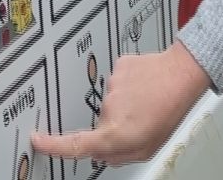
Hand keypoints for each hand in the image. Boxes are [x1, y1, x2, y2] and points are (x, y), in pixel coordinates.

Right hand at [31, 41, 211, 165]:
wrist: (184, 73)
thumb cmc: (171, 109)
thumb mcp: (148, 147)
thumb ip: (121, 155)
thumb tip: (104, 152)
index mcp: (115, 134)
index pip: (75, 145)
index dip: (52, 145)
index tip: (37, 140)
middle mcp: (109, 110)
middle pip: (102, 121)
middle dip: (117, 123)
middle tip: (142, 117)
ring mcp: (112, 86)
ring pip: (113, 100)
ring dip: (128, 101)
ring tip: (148, 98)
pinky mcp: (118, 66)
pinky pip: (119, 80)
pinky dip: (130, 83)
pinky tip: (146, 84)